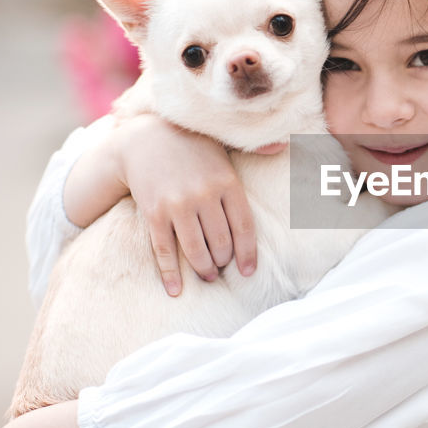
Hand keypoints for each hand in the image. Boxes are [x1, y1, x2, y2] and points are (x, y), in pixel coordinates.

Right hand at [115, 115, 256, 295]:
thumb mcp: (224, 143)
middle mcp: (204, 195)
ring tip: (208, 275)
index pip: (245, 227)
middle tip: (223, 266)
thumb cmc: (191, 143)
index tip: (249, 271)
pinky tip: (176, 289)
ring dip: (204, 269)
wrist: (143, 138)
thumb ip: (255, 148)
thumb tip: (285, 145)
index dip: (248, 253)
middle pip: (221, 242)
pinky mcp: (154, 213)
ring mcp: (177, 205)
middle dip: (224, 260)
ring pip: (196, 250)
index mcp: (226, 181)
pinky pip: (165, 250)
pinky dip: (170, 273)